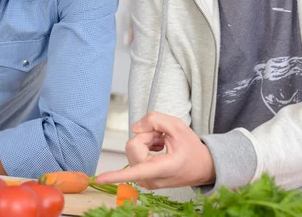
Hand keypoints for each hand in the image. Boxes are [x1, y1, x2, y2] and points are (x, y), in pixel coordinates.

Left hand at [95, 112, 215, 188]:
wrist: (203, 166)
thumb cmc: (192, 148)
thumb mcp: (178, 126)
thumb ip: (155, 120)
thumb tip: (135, 128)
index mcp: (162, 168)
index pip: (134, 172)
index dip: (114, 175)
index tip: (99, 179)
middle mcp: (151, 179)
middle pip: (133, 146)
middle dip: (146, 136)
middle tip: (162, 137)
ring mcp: (146, 181)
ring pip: (133, 148)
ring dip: (146, 141)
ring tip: (162, 143)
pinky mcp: (143, 178)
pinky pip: (134, 154)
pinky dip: (145, 146)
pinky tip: (158, 147)